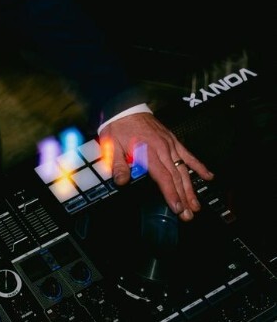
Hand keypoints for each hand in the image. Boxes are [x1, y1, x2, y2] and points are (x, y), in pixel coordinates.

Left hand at [98, 112, 214, 220]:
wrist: (125, 107)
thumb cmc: (119, 126)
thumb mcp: (111, 146)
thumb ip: (117, 164)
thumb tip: (121, 181)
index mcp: (148, 151)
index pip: (163, 176)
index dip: (171, 193)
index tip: (177, 207)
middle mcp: (162, 149)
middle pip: (176, 177)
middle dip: (183, 197)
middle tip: (188, 214)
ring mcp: (170, 145)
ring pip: (184, 170)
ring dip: (191, 188)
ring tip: (196, 205)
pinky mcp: (173, 141)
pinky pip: (188, 155)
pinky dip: (199, 166)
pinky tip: (208, 176)